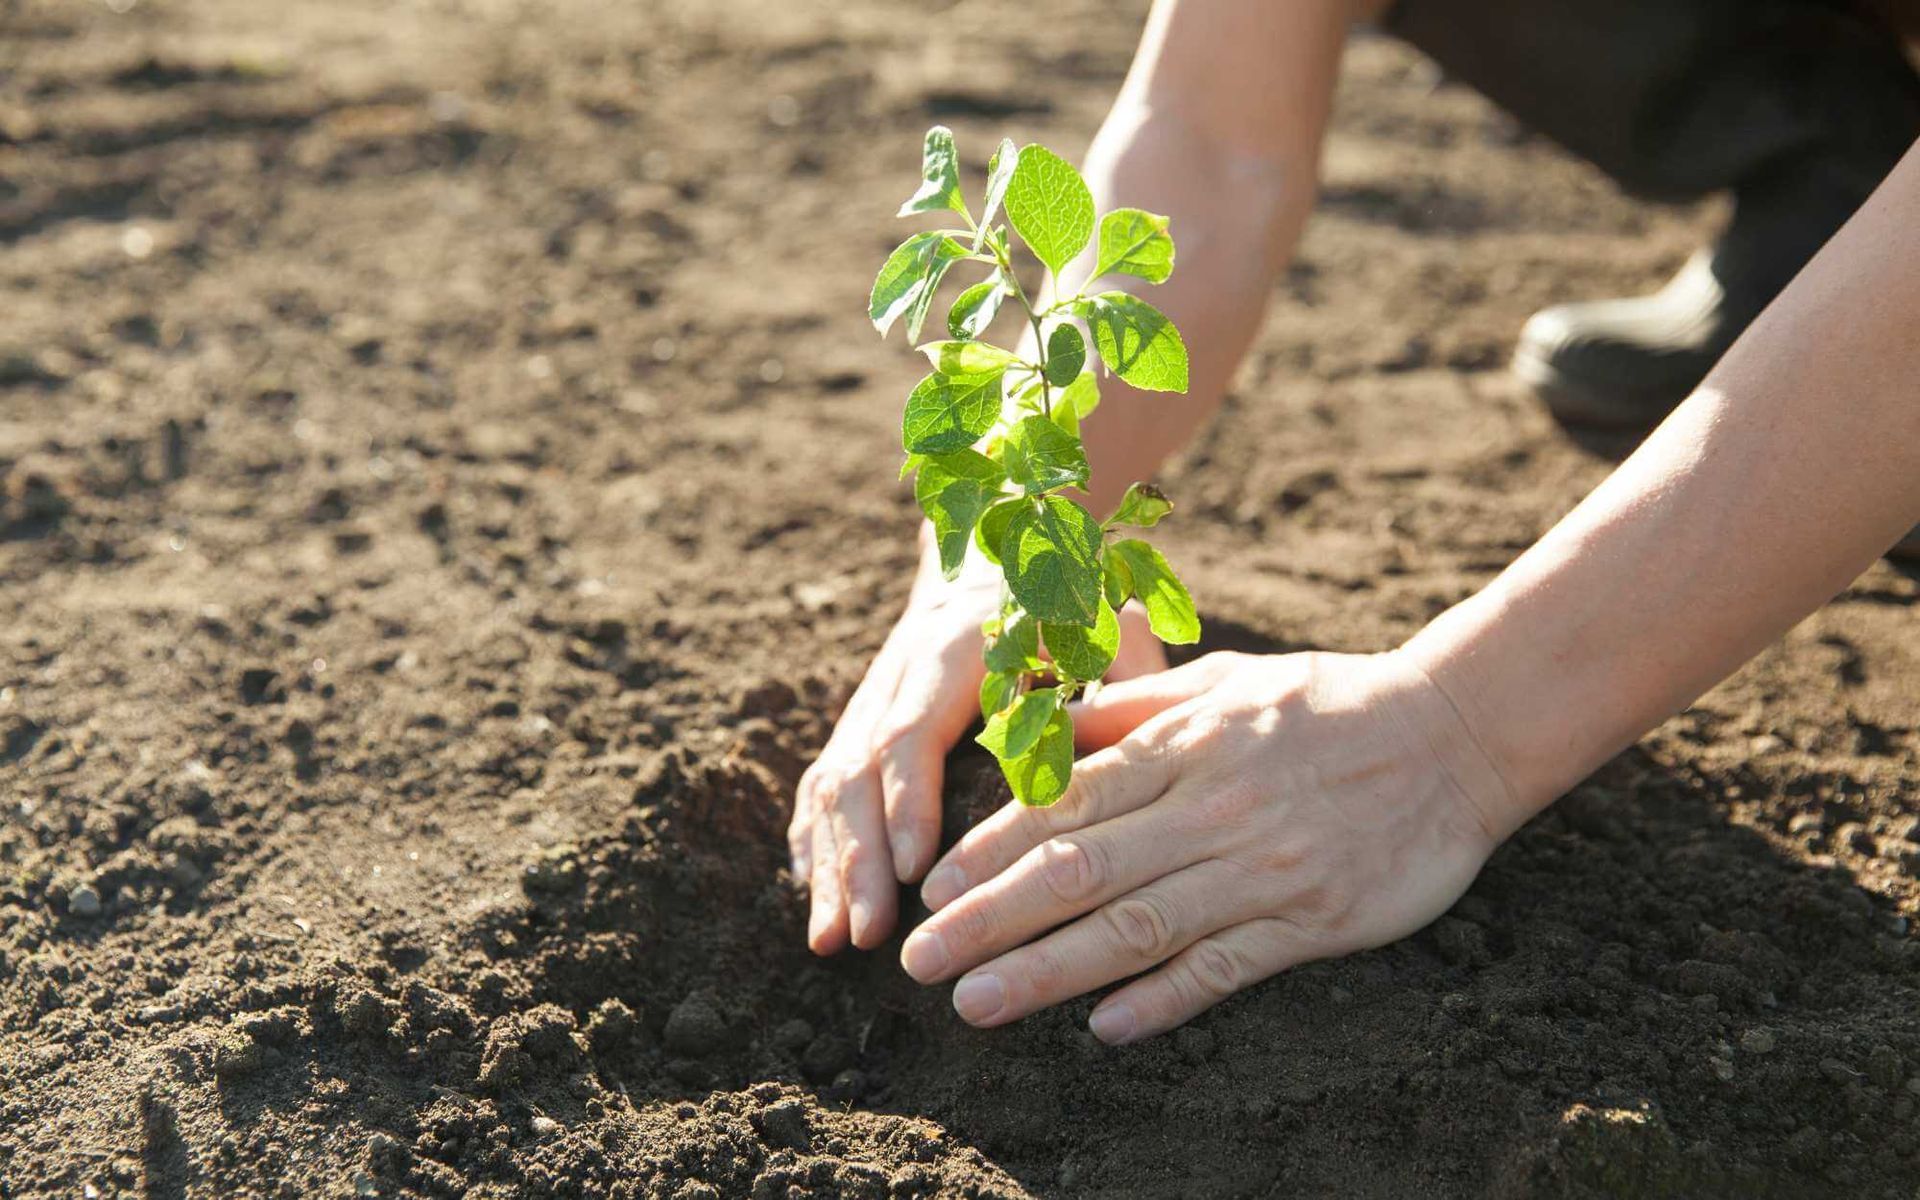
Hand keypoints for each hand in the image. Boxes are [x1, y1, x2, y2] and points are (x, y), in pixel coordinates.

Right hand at [791, 524, 1166, 953]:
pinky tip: (814, 901)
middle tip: (867, 933)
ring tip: (831, 941)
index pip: (914, 730)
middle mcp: (898, 675)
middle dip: (857, 857)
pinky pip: (823, 784)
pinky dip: (813, 843)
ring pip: (832, 783)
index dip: (908, 800)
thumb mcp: (1100, 622)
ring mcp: (871, 699)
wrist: (997, 552)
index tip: (914, 868)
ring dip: (829, 865)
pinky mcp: (860, 722)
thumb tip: (1114, 738)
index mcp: (954, 650)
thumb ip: (1117, 672)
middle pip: (857, 769)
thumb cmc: (1064, 599)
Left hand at [897, 648, 1519, 1042]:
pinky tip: (1105, 1028)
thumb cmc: (1326, 703)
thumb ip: (1135, 706)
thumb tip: (1051, 729)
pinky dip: (1164, 998)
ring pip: (1137, 927)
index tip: (934, 885)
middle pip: (1080, 871)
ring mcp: (1261, 868)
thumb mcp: (1223, 681)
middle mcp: (1210, 807)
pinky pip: (1225, 966)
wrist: (1457, 733)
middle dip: (989, 918)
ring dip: (1048, 970)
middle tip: (921, 959)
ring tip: (977, 1004)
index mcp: (1183, 746)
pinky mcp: (1312, 918)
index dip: (991, 847)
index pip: (1067, 802)